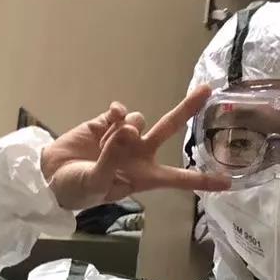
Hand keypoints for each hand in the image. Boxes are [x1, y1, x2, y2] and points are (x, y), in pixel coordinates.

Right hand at [39, 86, 230, 210]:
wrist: (51, 176)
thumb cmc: (77, 190)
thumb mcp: (97, 184)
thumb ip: (113, 157)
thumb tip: (128, 126)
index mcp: (144, 177)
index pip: (179, 179)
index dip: (202, 180)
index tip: (227, 183)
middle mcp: (140, 155)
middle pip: (169, 129)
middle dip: (187, 109)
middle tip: (206, 90)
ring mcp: (124, 136)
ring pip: (139, 119)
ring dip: (125, 129)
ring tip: (106, 146)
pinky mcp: (107, 122)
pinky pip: (120, 111)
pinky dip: (115, 114)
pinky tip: (108, 122)